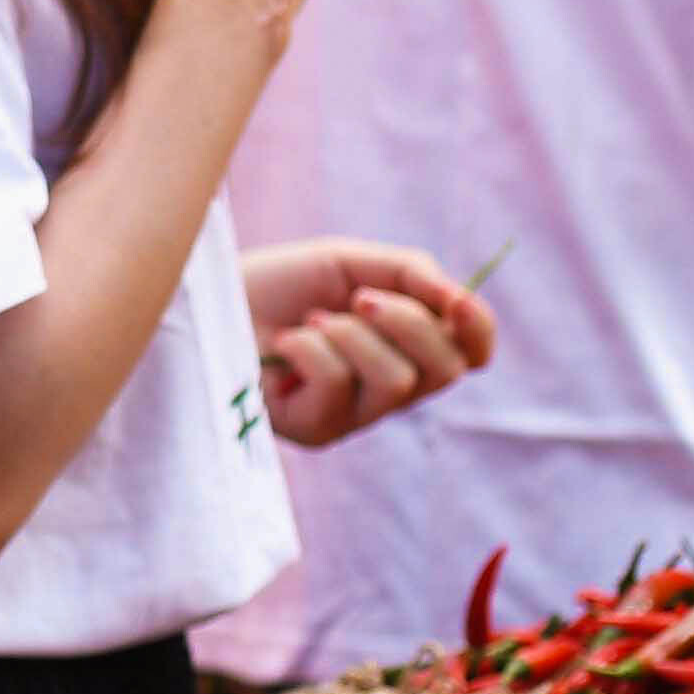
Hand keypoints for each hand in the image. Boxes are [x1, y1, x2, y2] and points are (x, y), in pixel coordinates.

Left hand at [243, 239, 494, 448]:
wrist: (214, 298)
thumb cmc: (281, 283)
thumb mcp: (352, 263)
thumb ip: (410, 273)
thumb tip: (457, 297)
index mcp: (409, 346)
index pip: (472, 353)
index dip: (478, 330)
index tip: (455, 300)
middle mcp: (390, 388)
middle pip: (445, 370)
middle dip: (409, 323)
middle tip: (361, 297)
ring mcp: (355, 415)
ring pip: (397, 382)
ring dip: (353, 336)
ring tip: (313, 320)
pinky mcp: (316, 430)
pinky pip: (339, 385)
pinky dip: (311, 349)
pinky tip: (283, 344)